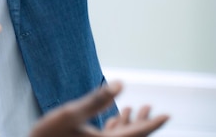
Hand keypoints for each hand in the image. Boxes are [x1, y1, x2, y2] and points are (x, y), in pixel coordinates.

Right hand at [29, 82, 168, 136]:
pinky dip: (116, 128)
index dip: (153, 123)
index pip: (137, 134)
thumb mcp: (71, 114)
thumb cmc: (48, 136)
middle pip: (132, 136)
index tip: (167, 114)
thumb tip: (121, 84)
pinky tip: (114, 118)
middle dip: (143, 122)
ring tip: (136, 108)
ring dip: (129, 123)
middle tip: (151, 108)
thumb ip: (96, 100)